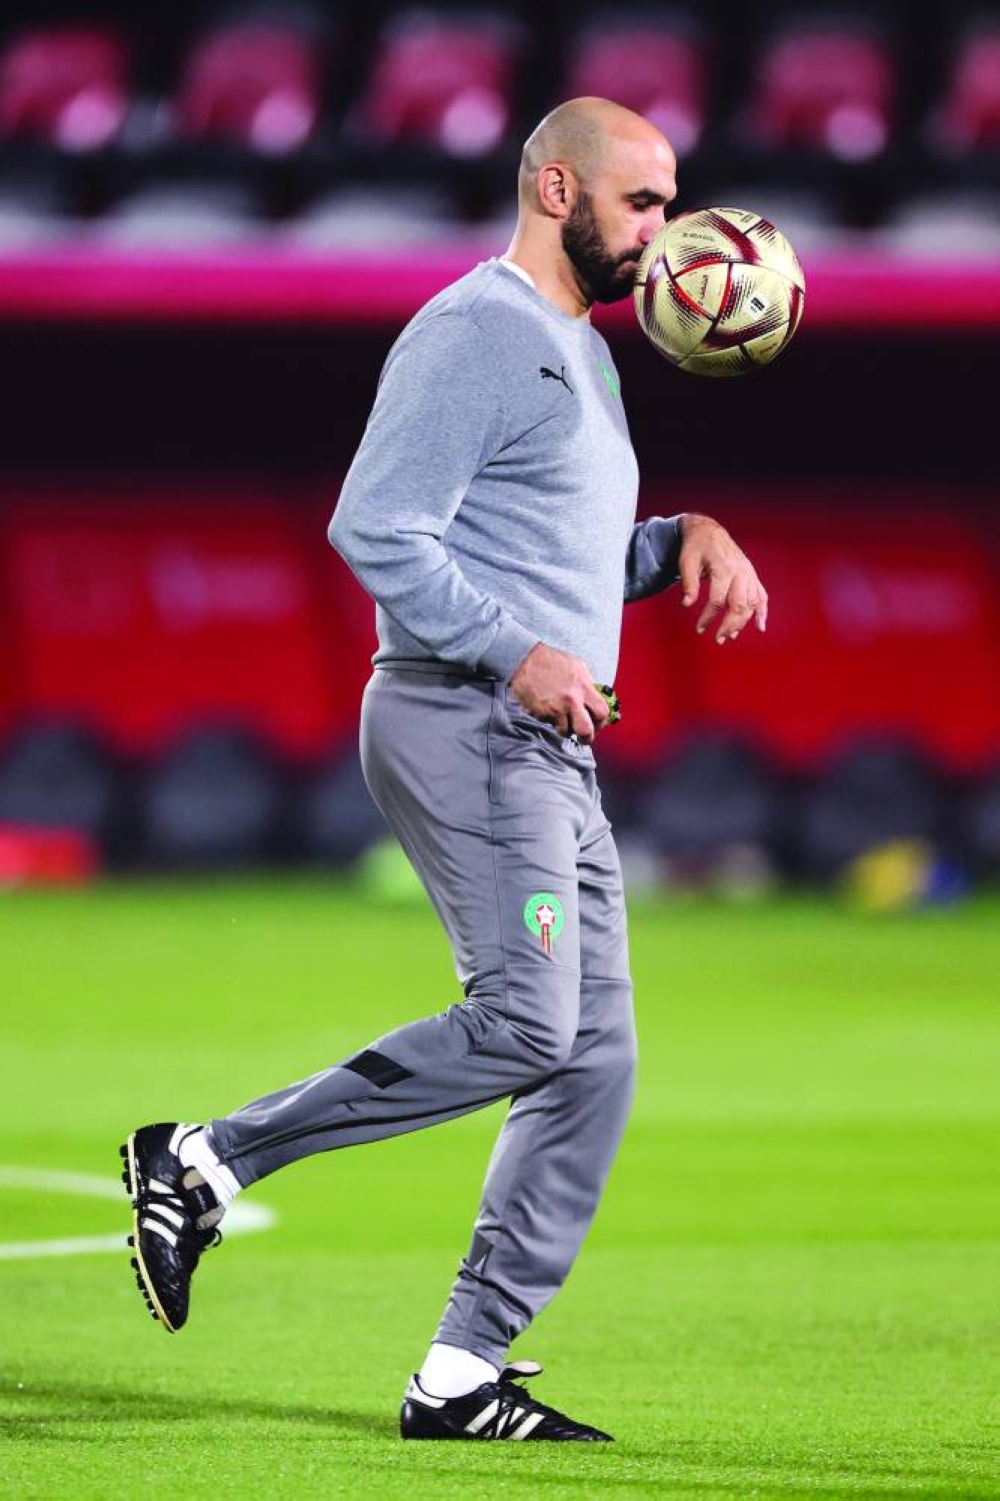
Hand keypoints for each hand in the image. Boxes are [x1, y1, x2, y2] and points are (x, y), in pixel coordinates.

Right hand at [508, 644, 609, 743]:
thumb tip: (597, 700)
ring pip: (565, 731)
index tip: (597, 723)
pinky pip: (550, 724)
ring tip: (563, 718)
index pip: (602, 713)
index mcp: (583, 687)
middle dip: (587, 738)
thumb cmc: (553, 661)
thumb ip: (589, 685)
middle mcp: (570, 700)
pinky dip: (551, 720)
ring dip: (565, 728)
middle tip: (585, 737)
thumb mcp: (578, 667)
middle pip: (585, 731)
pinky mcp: (540, 713)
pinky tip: (549, 708)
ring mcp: (554, 709)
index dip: (602, 722)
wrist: (525, 660)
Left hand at [678, 513, 767, 643]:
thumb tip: (687, 604)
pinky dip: (762, 612)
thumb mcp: (686, 561)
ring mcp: (748, 573)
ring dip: (742, 623)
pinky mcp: (751, 575)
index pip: (718, 600)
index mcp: (724, 568)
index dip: (708, 617)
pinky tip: (760, 627)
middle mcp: (740, 571)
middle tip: (718, 639)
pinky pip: (761, 595)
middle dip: (729, 625)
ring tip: (731, 636)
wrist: (708, 530)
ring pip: (751, 603)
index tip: (700, 629)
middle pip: (739, 605)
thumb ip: (688, 583)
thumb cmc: (696, 546)